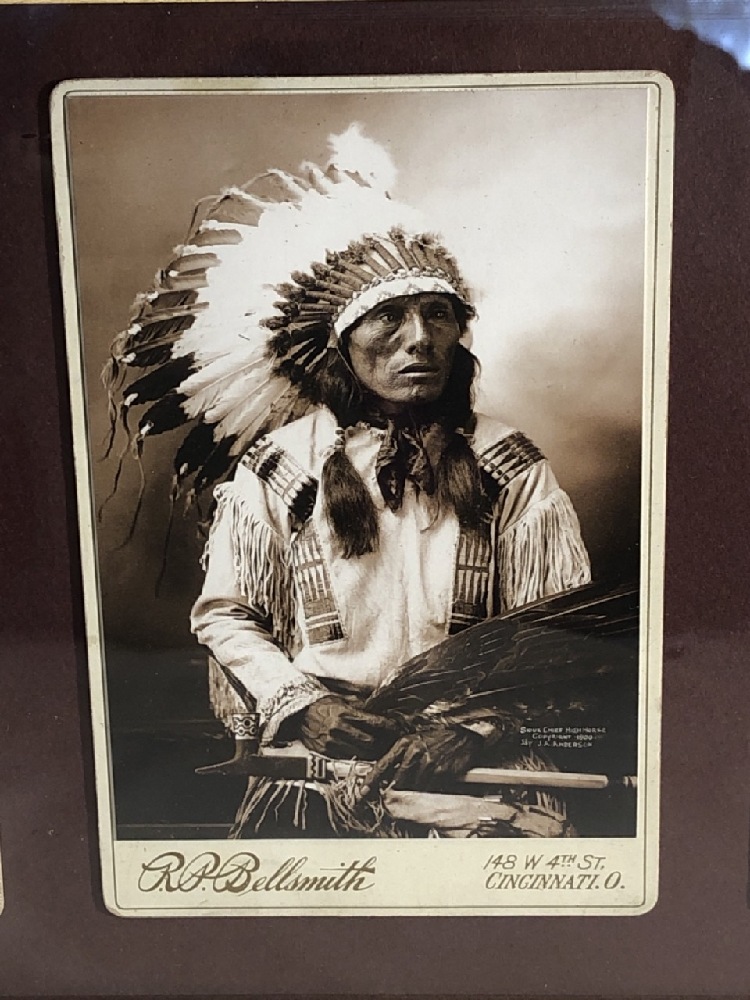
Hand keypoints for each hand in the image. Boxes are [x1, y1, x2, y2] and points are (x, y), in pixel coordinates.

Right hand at [296, 695, 399, 759]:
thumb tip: (379, 699)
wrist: (298, 714)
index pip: (374, 722)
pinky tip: (364, 754)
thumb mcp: (341, 698)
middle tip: (391, 741)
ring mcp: (332, 743)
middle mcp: (339, 729)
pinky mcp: (325, 753)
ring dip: (372, 753)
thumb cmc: (322, 704)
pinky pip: (347, 759)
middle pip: (370, 742)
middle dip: (383, 743)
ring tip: (381, 750)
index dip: (389, 727)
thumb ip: (360, 701)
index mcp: (345, 713)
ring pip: (360, 754)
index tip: (398, 728)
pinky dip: (357, 757)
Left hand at [361, 724, 483, 793]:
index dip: (371, 781)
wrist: (464, 737)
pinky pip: (427, 789)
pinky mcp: (439, 772)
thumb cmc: (438, 739)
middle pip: (396, 781)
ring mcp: (427, 763)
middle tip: (390, 797)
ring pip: (411, 787)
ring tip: (416, 786)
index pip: (382, 765)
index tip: (362, 792)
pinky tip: (430, 782)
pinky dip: (425, 790)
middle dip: (392, 791)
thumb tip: (386, 777)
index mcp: (404, 743)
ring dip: (410, 792)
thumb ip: (401, 757)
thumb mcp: (416, 741)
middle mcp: (414, 752)